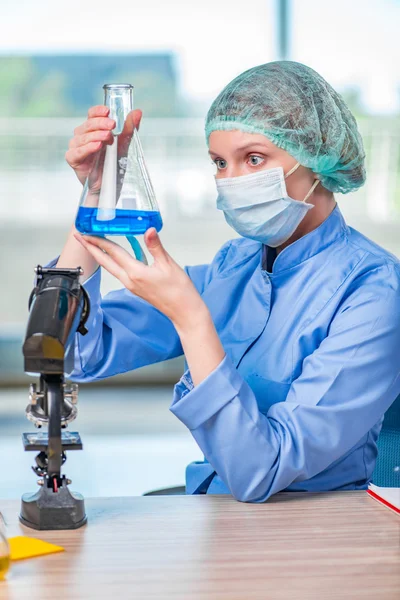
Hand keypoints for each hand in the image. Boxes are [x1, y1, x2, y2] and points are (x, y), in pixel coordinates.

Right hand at [66, 106, 142, 185]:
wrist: (109, 185)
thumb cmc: (113, 165)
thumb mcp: (123, 145)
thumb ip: (129, 129)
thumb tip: (137, 112)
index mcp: (93, 129)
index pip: (92, 115)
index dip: (98, 111)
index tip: (108, 111)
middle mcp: (83, 135)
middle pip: (88, 124)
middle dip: (100, 123)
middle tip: (112, 125)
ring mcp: (76, 147)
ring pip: (82, 137)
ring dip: (95, 135)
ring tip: (107, 137)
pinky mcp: (73, 159)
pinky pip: (77, 151)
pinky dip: (87, 148)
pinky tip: (96, 146)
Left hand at [73, 228, 207, 330]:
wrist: (184, 311)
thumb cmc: (179, 290)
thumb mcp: (169, 265)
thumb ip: (156, 247)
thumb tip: (149, 230)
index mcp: (136, 273)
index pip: (113, 253)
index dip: (99, 241)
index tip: (87, 232)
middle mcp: (129, 280)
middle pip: (105, 261)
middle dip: (90, 248)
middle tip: (79, 236)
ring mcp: (131, 285)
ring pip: (111, 267)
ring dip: (100, 255)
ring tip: (93, 243)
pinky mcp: (136, 288)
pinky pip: (120, 272)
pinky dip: (113, 261)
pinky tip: (115, 255)